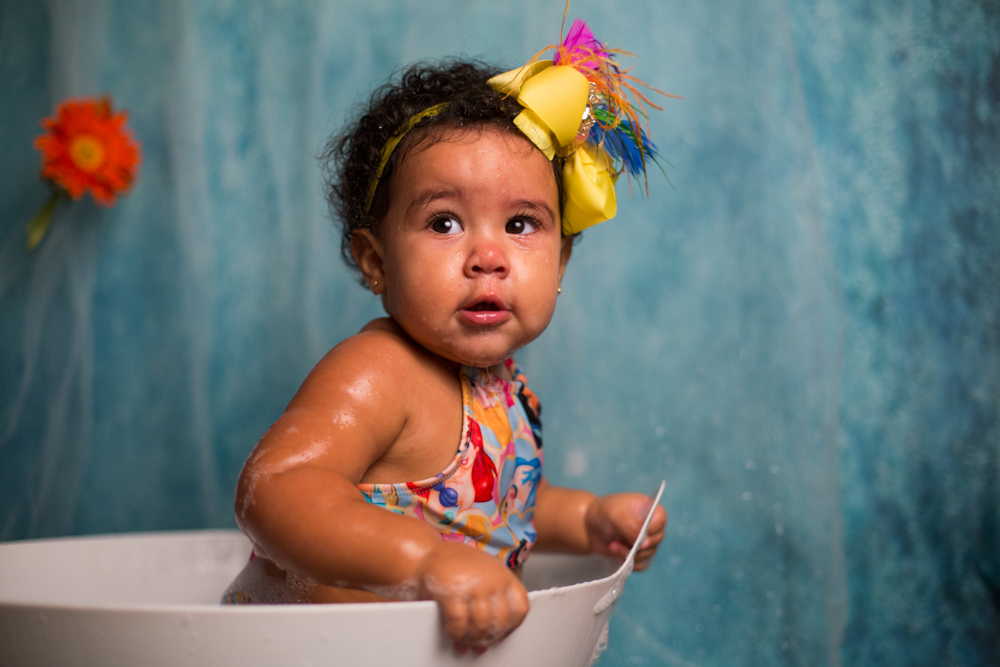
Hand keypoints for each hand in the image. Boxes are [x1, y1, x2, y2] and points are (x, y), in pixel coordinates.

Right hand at [414, 541, 529, 653]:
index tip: (500, 635)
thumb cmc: (458, 565)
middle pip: (500, 621)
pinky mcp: (452, 592)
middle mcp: (492, 579)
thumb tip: (494, 632)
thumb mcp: (486, 572)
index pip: (520, 608)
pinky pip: (459, 622)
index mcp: (503, 575)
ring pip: (482, 624)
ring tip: (464, 641)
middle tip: (478, 644)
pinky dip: (456, 633)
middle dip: (489, 637)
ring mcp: (473, 585)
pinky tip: (452, 633)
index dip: (511, 627)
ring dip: (472, 638)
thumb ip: (495, 596)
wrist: (429, 552)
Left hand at [584, 493, 666, 570]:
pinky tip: (617, 556)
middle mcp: (652, 525)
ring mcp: (647, 541)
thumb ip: (631, 526)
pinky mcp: (640, 554)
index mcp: (650, 508)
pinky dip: (630, 563)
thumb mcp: (615, 514)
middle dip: (635, 544)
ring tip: (612, 546)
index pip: (660, 520)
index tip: (633, 534)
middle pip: (656, 539)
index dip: (649, 529)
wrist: (592, 526)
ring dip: (629, 553)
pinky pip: (643, 564)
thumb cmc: (605, 513)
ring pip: (649, 553)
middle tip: (616, 542)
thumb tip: (646, 544)